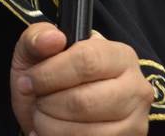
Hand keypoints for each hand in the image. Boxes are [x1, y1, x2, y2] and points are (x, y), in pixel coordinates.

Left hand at [10, 23, 153, 134]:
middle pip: (85, 101)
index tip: (28, 81)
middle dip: (49, 104)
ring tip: (41, 118)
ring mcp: (136, 122)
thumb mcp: (37, 50)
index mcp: (120, 55)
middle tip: (36, 102)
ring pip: (88, 131)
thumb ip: (37, 37)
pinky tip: (48, 133)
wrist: (60, 110)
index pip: (86, 61)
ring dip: (52, 127)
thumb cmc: (50, 76)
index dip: (50, 74)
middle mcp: (136, 88)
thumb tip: (53, 38)